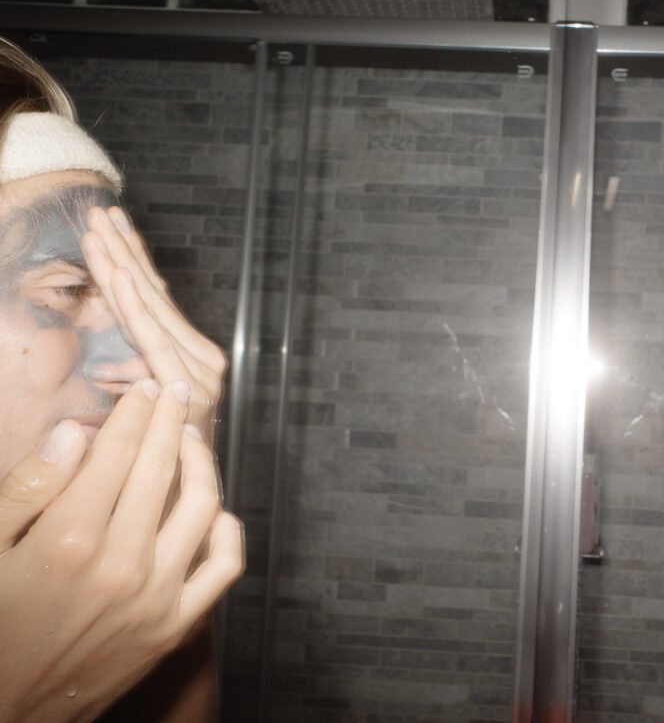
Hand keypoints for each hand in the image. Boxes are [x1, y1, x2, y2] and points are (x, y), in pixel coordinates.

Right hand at [0, 379, 243, 722]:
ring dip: (201, 463)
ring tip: (190, 440)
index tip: (143, 390)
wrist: (10, 707)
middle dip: (170, 421)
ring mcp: (156, 597)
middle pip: (160, 470)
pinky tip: (212, 507)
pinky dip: (226, 528)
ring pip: (201, 506)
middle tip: (174, 394)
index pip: (118, 452)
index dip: (135, 412)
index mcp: (68, 540)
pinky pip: (224, 565)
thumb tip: (75, 431)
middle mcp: (121, 565)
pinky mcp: (176, 626)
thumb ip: (29, 488)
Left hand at [82, 206, 227, 443]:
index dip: (131, 261)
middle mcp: (202, 362)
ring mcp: (199, 372)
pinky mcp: (190, 386)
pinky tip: (121, 276)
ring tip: (99, 232)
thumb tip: (110, 368)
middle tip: (98, 214)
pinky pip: (154, 339)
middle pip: (156, 297)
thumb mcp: (143, 412)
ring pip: (151, 311)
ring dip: (122, 268)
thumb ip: (133, 381)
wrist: (190, 505)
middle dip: (125, 253)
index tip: (109, 226)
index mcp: (192, 361)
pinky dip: (137, 305)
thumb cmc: (162, 464)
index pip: (156, 301)